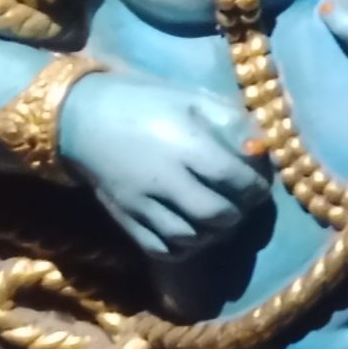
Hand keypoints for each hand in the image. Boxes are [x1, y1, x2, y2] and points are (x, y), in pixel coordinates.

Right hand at [58, 72, 270, 259]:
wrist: (83, 118)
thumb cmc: (145, 102)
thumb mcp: (192, 99)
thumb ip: (232, 122)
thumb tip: (264, 148)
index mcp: (183, 143)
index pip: (233, 178)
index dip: (256, 186)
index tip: (259, 184)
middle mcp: (163, 179)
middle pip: (215, 214)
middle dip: (239, 213)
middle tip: (242, 203)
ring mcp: (140, 204)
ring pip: (189, 237)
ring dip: (214, 233)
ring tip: (219, 217)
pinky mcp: (124, 220)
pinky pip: (161, 249)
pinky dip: (184, 248)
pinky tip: (192, 231)